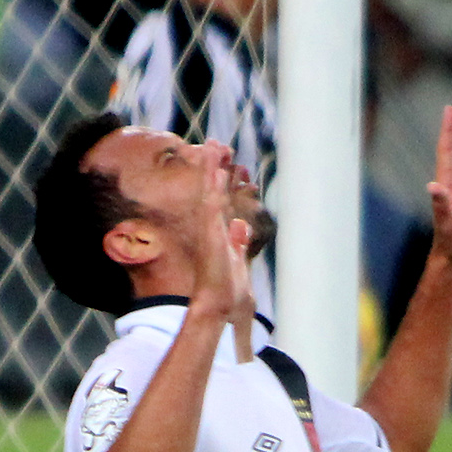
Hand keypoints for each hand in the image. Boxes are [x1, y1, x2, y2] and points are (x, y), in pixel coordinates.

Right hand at [188, 143, 253, 357]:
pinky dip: (213, 187)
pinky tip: (216, 170)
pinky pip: (212, 205)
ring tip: (214, 146)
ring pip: (210, 193)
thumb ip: (239, 242)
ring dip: (211, 169)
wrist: (219, 308)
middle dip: (214, 166)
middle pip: (212, 191)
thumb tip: (242, 225)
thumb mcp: (238, 262)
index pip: (220, 200)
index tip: (225, 161)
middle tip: (216, 143)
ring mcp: (209, 232)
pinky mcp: (211, 236)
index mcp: (218, 234)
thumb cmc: (228, 294)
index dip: (222, 180)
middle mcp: (211, 230)